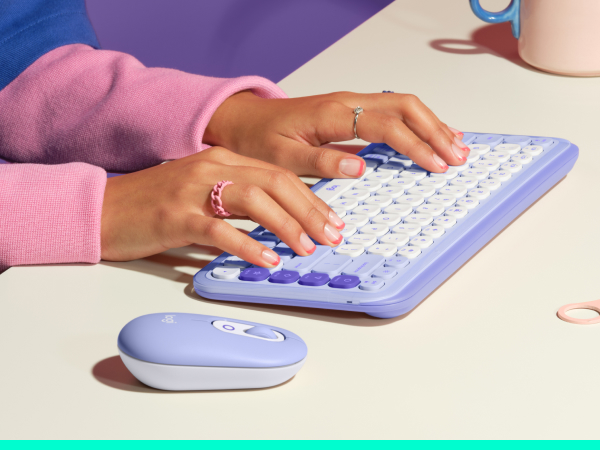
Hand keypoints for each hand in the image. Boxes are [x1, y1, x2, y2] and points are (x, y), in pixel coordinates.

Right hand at [100, 147, 344, 265]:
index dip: (312, 199)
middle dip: (310, 211)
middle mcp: (212, 167)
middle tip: (332, 236)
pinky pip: (220, 230)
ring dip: (287, 226)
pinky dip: (248, 245)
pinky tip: (267, 260)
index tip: (332, 221)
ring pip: (254, 200)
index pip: (279, 175)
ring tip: (306, 248)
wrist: (104, 208)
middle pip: (275, 183)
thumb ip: (239, 198)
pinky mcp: (176, 216)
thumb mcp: (203, 189)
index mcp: (222, 159)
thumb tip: (281, 220)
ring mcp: (193, 190)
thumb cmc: (156, 203)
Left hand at [204, 91, 468, 177]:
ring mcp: (350, 103)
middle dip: (435, 130)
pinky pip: (391, 111)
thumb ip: (321, 161)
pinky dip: (416, 123)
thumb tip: (360, 167)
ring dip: (431, 124)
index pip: (386, 125)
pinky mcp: (350, 110)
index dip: (415, 145)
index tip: (435, 165)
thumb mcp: (282, 157)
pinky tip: (429, 135)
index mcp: (332, 114)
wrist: (244, 121)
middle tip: (457, 157)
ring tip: (455, 146)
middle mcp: (346, 102)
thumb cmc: (259, 139)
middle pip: (405, 106)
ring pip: (402, 105)